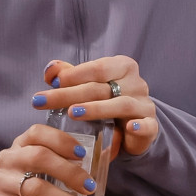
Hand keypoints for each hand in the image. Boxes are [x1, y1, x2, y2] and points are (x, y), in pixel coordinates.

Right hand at [0, 124, 100, 195]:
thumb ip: (73, 161)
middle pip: (39, 158)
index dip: (61, 140)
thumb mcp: (49, 169)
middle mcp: (8, 157)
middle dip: (69, 173)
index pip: (38, 132)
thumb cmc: (34, 184)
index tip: (82, 155)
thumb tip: (109, 152)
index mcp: (22, 143)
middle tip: (91, 188)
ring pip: (35, 188)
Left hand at [36, 56, 157, 156]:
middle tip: (44, 101)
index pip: (97, 68)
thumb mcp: (89, 85)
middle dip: (70, 94)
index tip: (52, 82)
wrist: (134, 126)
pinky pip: (148, 126)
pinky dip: (140, 127)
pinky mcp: (151, 126)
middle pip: (101, 87)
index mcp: (122, 66)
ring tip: (73, 113)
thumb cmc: (108, 100)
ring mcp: (145, 104)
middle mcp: (136, 83)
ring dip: (96, 109)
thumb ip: (69, 75)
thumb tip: (49, 71)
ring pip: (121, 105)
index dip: (74, 74)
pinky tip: (129, 128)